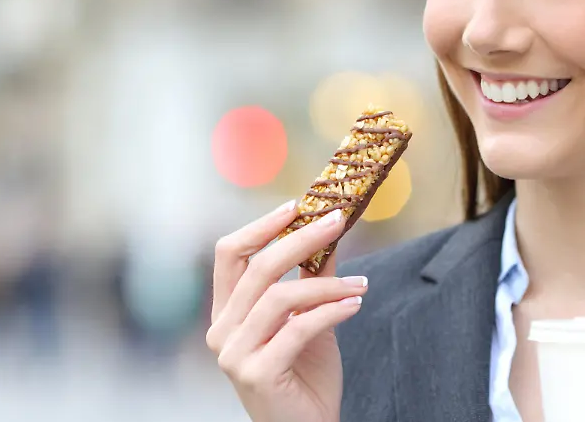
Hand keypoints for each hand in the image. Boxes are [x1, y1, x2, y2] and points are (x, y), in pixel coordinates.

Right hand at [206, 200, 366, 421]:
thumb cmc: (306, 378)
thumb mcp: (309, 319)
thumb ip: (312, 280)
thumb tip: (328, 232)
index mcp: (227, 313)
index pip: (229, 254)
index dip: (261, 226)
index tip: (297, 206)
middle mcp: (222, 331)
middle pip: (257, 267)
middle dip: (301, 239)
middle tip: (337, 221)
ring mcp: (235, 354)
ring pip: (280, 297)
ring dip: (327, 284)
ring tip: (361, 286)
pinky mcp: (256, 374)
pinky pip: (297, 329)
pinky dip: (331, 312)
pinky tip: (355, 306)